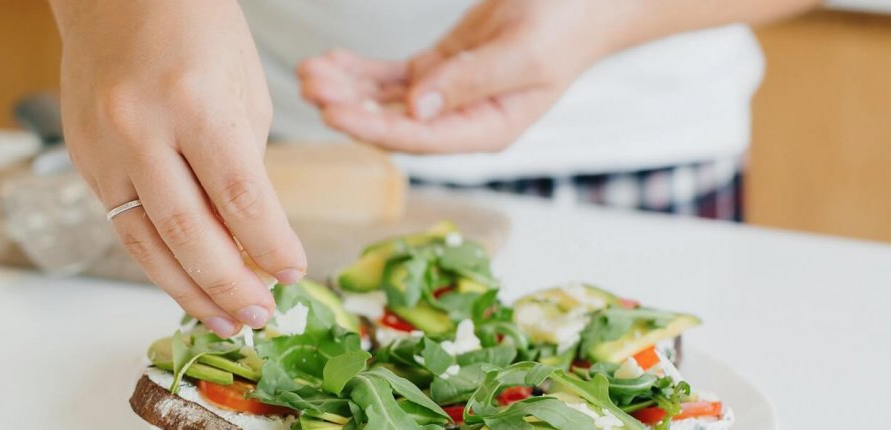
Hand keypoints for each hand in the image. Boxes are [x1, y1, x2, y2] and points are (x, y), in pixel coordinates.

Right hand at [53, 1, 304, 336]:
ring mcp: (103, 148)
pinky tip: (188, 283)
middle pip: (190, 234)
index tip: (294, 273)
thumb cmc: (196, 29)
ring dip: (190, 291)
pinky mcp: (83, 161)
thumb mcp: (245, 88)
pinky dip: (159, 260)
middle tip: (261, 316)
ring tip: (226, 321)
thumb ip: (246, 165)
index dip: (271, 246)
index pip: (240, 198)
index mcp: (195, 103)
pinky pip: (123, 225)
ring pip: (146, 243)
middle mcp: (140, 129)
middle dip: (231, 285)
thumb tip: (252, 236)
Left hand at [300, 0, 622, 152]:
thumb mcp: (523, 54)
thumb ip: (470, 82)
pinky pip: (390, 79)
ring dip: (346, 89)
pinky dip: (360, 72)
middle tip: (309, 85)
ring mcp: (447, 98)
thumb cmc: (564, 27)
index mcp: (486, 130)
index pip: (419, 138)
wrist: (583, 2)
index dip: (372, 127)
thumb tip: (417, 109)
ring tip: (308, 73)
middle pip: (392, 122)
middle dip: (348, 105)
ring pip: (385, 102)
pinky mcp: (438, 72)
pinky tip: (331, 63)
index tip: (333, 113)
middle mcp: (461, 122)